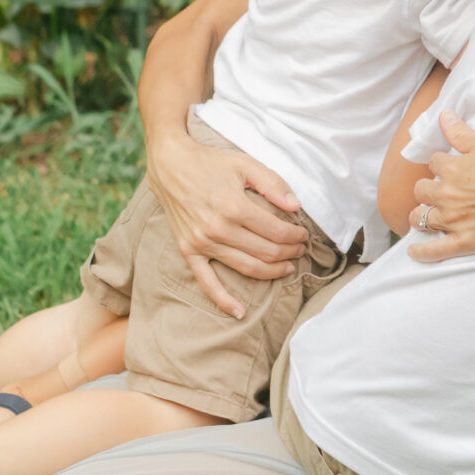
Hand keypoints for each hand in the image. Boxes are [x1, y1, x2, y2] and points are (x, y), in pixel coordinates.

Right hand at [144, 118, 304, 318]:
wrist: (170, 165)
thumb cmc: (210, 163)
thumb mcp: (245, 163)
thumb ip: (273, 184)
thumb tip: (296, 206)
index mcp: (234, 206)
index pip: (276, 231)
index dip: (296, 236)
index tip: (304, 234)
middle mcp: (218, 229)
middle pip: (265, 252)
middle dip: (289, 252)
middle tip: (301, 249)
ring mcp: (202, 243)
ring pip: (246, 267)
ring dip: (272, 271)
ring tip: (287, 267)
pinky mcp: (189, 251)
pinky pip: (207, 282)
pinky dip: (224, 300)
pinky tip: (241, 312)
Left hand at [407, 110, 474, 259]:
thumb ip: (461, 132)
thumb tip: (444, 116)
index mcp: (452, 170)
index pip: (434, 163)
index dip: (440, 163)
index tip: (446, 165)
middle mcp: (447, 195)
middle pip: (422, 191)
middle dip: (427, 188)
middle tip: (437, 189)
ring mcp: (454, 220)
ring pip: (422, 218)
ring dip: (420, 215)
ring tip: (423, 215)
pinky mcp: (465, 242)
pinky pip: (435, 250)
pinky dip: (422, 252)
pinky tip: (413, 251)